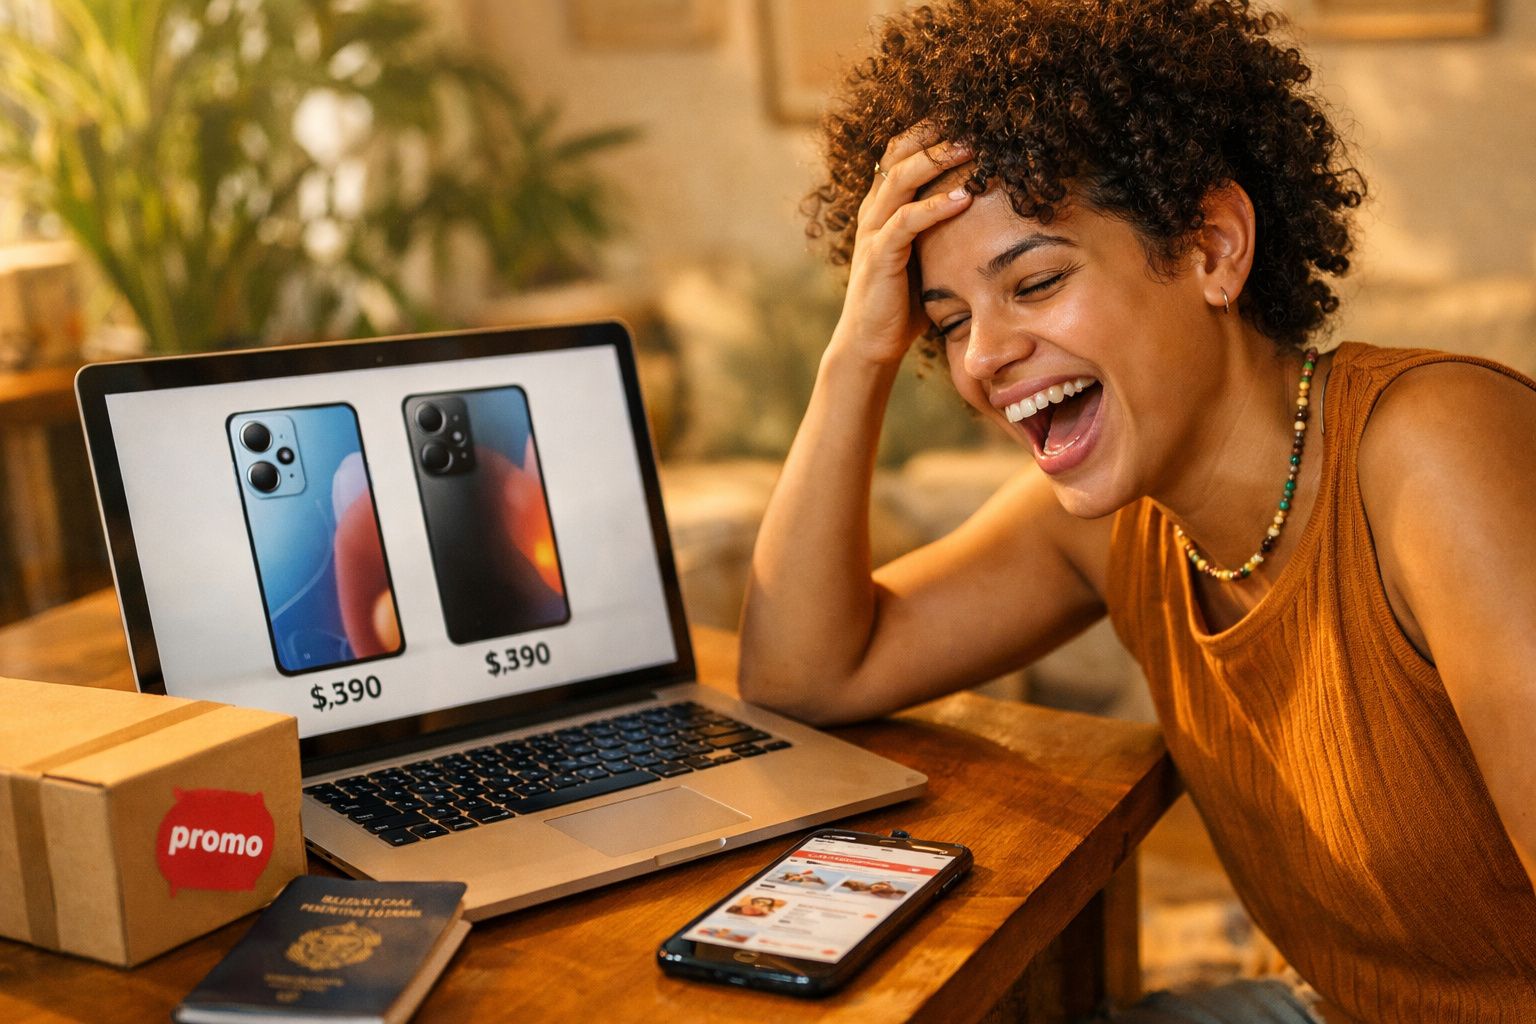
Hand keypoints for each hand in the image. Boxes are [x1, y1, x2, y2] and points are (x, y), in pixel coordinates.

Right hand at [831, 126, 973, 366]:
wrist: (870, 342)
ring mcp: (872, 232)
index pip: (900, 152)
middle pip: (899, 154)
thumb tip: (985, 207)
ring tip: (973, 147)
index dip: (929, 131)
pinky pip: (907, 221)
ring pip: (900, 179)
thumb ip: (941, 228)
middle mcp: (873, 211)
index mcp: (882, 206)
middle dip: (936, 135)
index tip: (967, 117)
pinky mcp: (879, 256)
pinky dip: (936, 206)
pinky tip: (965, 197)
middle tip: (975, 120)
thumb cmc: (903, 301)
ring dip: (938, 160)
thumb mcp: (925, 254)